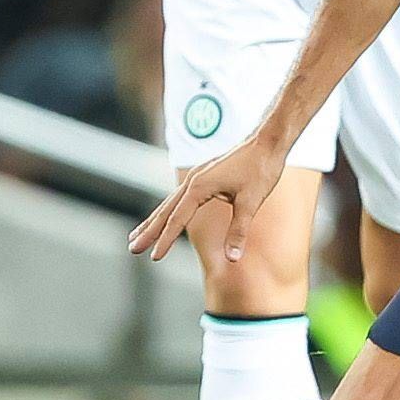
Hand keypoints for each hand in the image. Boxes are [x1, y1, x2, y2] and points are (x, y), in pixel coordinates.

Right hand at [127, 136, 285, 263]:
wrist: (268, 141)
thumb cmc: (261, 169)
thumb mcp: (251, 202)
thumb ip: (239, 231)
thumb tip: (233, 258)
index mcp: (200, 186)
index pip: (177, 219)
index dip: (166, 240)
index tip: (154, 257)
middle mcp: (193, 180)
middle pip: (165, 210)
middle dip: (148, 231)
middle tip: (132, 249)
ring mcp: (197, 177)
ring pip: (169, 203)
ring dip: (153, 220)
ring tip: (137, 236)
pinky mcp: (203, 176)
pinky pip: (179, 197)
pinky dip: (168, 210)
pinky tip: (164, 217)